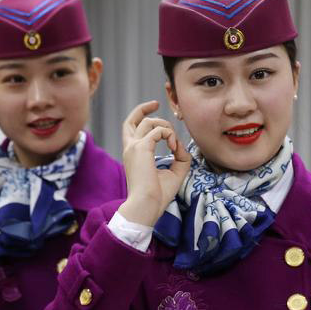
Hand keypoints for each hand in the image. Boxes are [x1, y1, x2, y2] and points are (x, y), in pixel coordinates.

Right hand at [117, 100, 190, 226]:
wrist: (147, 206)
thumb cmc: (157, 195)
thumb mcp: (174, 172)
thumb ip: (180, 156)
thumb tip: (180, 144)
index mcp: (133, 154)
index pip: (131, 129)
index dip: (143, 117)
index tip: (158, 117)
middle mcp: (130, 148)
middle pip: (132, 119)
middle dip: (145, 108)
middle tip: (157, 103)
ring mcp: (133, 147)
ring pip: (149, 122)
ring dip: (166, 127)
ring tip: (173, 144)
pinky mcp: (141, 148)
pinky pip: (158, 130)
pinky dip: (169, 135)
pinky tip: (173, 148)